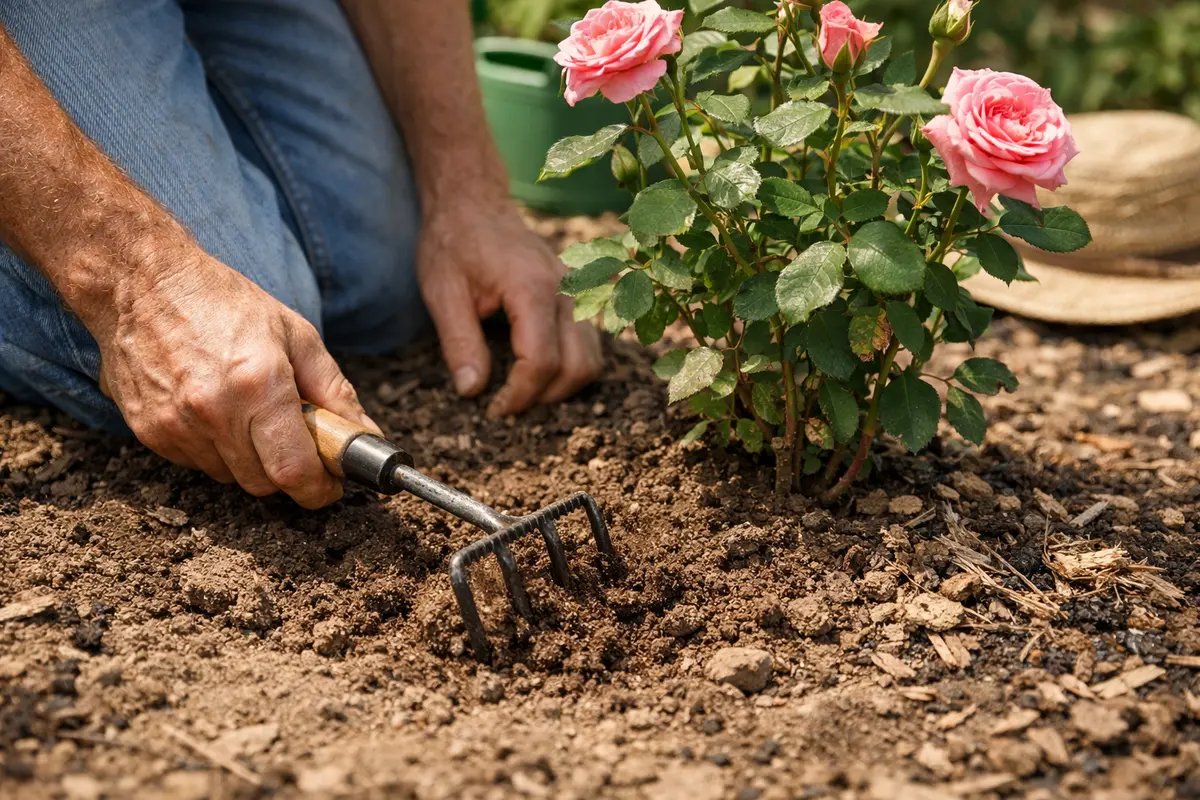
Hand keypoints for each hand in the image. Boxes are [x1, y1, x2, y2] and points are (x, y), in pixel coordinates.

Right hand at [88, 240, 378, 508]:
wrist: (140, 283)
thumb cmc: (224, 302)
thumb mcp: (296, 335)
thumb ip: (333, 390)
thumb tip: (364, 433)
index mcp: (260, 385)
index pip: (293, 470)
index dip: (317, 489)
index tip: (328, 486)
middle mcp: (215, 412)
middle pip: (263, 483)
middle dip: (286, 472)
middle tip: (293, 441)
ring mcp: (176, 425)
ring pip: (229, 476)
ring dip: (248, 459)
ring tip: (247, 413)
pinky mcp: (148, 432)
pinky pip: (195, 463)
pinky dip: (213, 449)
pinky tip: (212, 410)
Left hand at [417, 203, 602, 416]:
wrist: (474, 201)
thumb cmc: (455, 242)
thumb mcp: (443, 292)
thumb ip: (459, 343)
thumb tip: (472, 391)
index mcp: (532, 288)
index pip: (541, 361)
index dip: (520, 396)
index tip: (494, 410)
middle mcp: (566, 290)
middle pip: (577, 367)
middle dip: (544, 397)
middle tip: (508, 406)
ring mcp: (578, 291)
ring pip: (591, 358)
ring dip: (562, 386)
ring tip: (523, 392)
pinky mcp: (578, 295)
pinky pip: (590, 342)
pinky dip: (570, 365)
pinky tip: (537, 369)